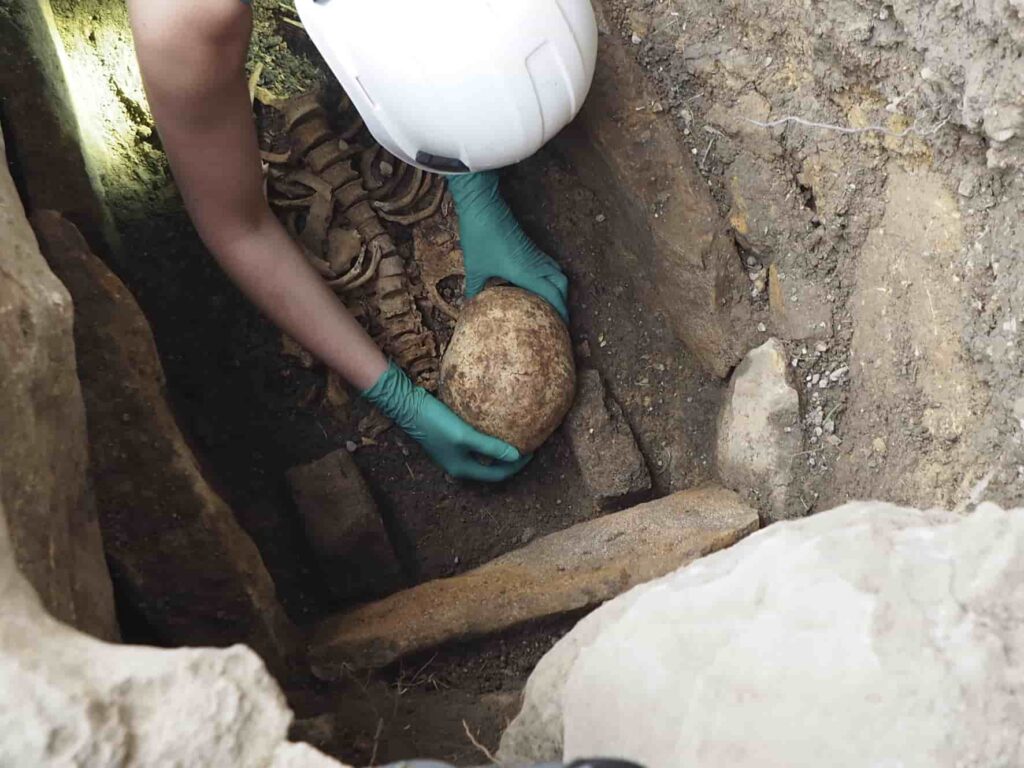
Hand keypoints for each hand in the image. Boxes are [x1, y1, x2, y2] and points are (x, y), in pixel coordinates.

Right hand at [362, 362, 531, 481]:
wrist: (408, 406)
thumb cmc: (436, 422)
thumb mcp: (465, 435)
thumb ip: (491, 447)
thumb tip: (517, 456)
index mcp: (463, 469)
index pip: (498, 474)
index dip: (517, 466)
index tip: (533, 451)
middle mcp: (458, 465)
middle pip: (492, 468)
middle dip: (511, 461)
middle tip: (528, 446)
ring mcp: (453, 454)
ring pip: (484, 458)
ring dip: (500, 452)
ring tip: (516, 438)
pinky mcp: (450, 441)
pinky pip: (476, 447)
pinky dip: (489, 443)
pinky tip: (495, 429)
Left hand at [448, 170, 568, 322]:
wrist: (482, 205)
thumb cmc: (480, 236)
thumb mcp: (475, 267)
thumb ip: (474, 289)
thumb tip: (469, 305)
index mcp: (527, 272)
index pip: (553, 296)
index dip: (560, 313)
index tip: (562, 328)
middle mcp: (536, 264)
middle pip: (562, 285)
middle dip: (564, 302)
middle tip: (559, 318)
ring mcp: (535, 253)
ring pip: (557, 272)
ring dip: (559, 288)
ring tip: (552, 303)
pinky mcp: (530, 246)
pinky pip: (548, 264)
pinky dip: (550, 277)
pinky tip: (536, 284)